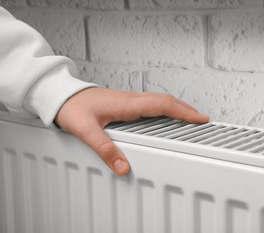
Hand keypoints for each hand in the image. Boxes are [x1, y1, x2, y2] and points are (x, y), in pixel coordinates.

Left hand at [55, 88, 208, 175]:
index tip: (200, 119)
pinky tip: (162, 117)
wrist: (61, 95)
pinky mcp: (123, 103)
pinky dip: (163, 109)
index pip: (161, 105)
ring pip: (158, 100)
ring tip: (188, 119)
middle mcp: (130, 99)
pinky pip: (149, 104)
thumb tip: (123, 167)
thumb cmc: (73, 108)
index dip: (183, 112)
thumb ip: (105, 150)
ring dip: (176, 108)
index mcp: (126, 104)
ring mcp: (127, 100)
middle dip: (186, 110)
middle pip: (165, 101)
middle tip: (201, 120)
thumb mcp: (87, 131)